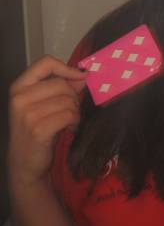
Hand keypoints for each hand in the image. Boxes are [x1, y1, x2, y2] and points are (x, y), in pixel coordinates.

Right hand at [8, 56, 86, 187]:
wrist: (24, 162)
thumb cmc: (37, 128)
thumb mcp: (45, 103)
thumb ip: (63, 87)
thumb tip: (83, 74)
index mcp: (19, 87)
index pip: (45, 63)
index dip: (66, 67)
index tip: (80, 76)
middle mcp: (20, 98)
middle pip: (62, 84)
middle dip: (73, 97)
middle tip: (71, 110)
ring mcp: (27, 115)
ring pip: (68, 100)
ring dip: (75, 111)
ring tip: (69, 121)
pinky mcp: (38, 130)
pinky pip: (69, 115)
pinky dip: (75, 121)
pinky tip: (69, 128)